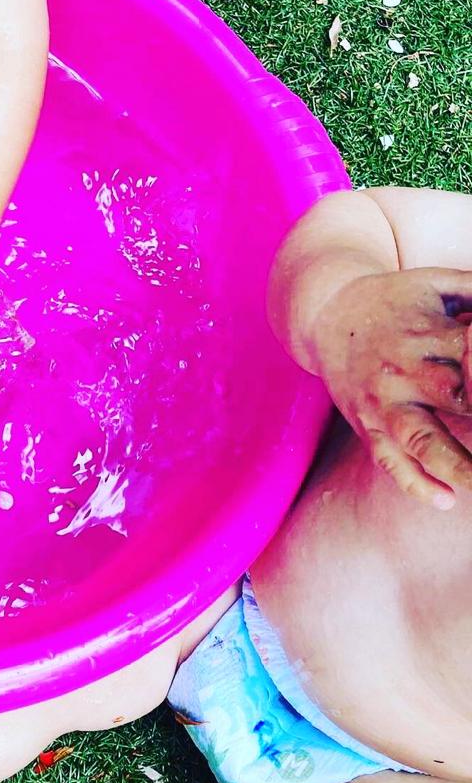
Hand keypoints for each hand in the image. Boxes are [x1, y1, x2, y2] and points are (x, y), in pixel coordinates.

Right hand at [311, 268, 471, 509]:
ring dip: (459, 466)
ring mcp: (383, 400)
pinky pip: (387, 459)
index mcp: (429, 333)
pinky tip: (446, 500)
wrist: (323, 313)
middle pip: (461, 399)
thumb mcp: (437, 282)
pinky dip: (414, 482)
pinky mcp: (365, 423)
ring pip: (422, 439)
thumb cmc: (394, 298)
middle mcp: (405, 369)